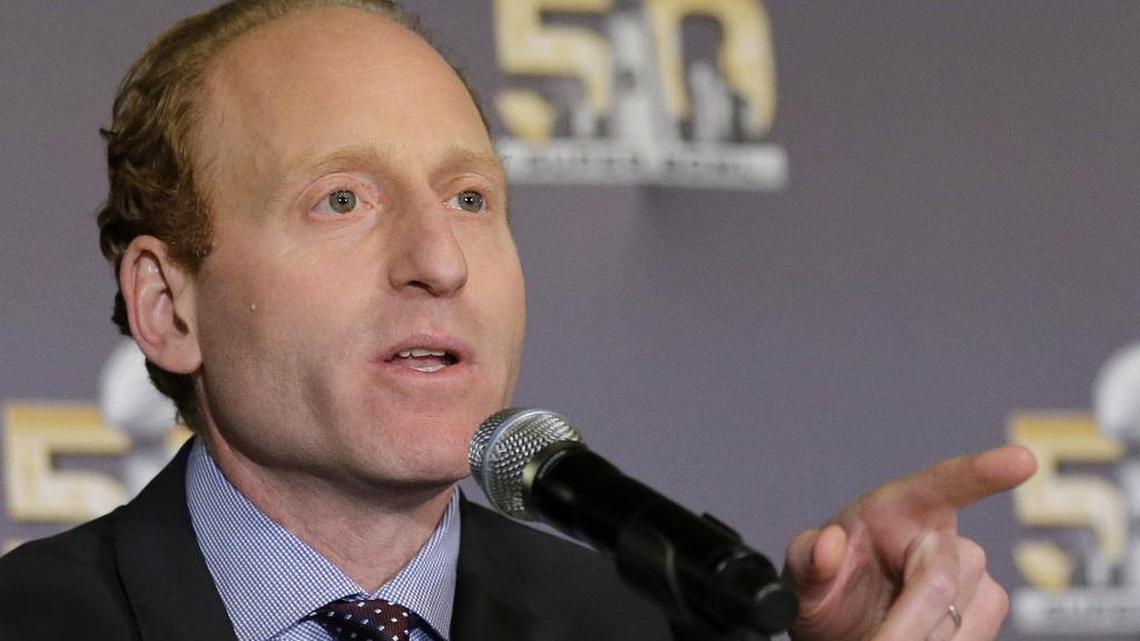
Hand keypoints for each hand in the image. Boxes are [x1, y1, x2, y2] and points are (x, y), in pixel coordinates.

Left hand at [783, 445, 1036, 640]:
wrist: (842, 625)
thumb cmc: (824, 584)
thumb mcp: (801, 573)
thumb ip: (808, 557)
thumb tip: (829, 543)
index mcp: (895, 507)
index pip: (945, 482)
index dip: (983, 471)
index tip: (1022, 460)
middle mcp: (939, 533)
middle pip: (938, 579)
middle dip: (906, 624)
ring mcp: (969, 570)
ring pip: (959, 614)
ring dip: (922, 639)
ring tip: (880, 638)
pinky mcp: (987, 605)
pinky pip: (976, 633)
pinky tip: (914, 640)